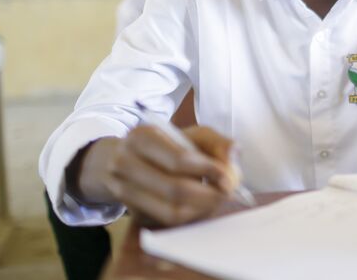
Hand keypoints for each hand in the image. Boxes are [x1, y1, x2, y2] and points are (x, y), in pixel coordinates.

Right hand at [75, 125, 235, 226]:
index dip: (208, 170)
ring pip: (171, 211)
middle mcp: (125, 163)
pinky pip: (167, 222)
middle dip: (209, 195)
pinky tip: (201, 207)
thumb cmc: (168, 145)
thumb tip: (232, 160)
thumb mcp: (192, 134)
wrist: (126, 159)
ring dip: (202, 209)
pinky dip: (191, 217)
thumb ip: (217, 143)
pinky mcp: (131, 213)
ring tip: (216, 199)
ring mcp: (123, 190)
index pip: (179, 160)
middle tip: (227, 193)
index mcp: (142, 137)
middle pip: (175, 189)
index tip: (228, 177)